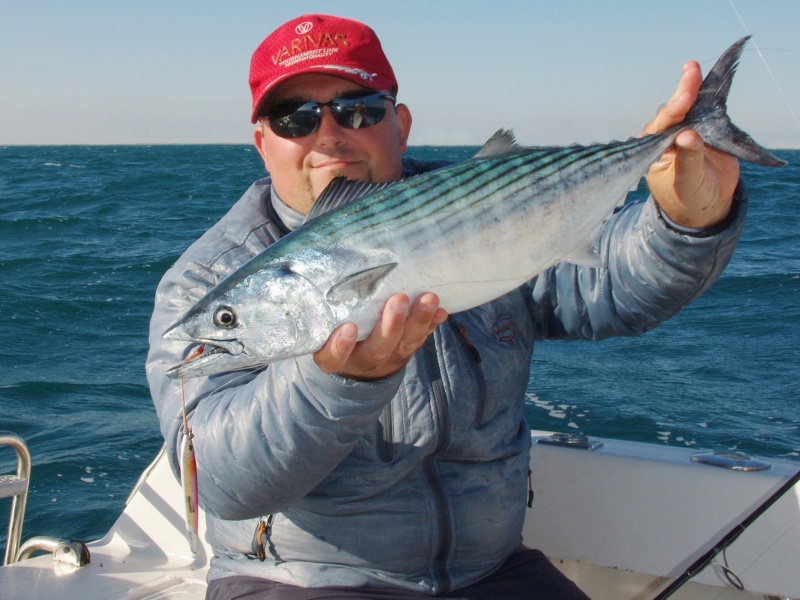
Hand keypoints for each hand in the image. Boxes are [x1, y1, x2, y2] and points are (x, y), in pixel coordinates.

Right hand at [313, 293, 447, 379]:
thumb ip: (323, 304)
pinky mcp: (406, 349)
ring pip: (404, 343)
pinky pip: (420, 339)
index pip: (333, 357)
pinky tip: (440, 311)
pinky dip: (431, 324)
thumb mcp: (322, 323)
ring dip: (418, 320)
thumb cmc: (332, 327)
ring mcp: (387, 356)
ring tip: (429, 299)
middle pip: (377, 348)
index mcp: (333, 356)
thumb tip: (328, 258)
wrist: (356, 359)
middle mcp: (361, 359)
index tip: (349, 327)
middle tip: (398, 299)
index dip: (340, 346)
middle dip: (390, 325)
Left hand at [641, 61, 739, 228]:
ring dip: (692, 87)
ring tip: (694, 68)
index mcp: (652, 151)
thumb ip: (688, 160)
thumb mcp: (687, 183)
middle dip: (681, 91)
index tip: (685, 99)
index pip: (660, 127)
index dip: (673, 111)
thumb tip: (688, 136)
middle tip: (691, 69)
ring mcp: (684, 132)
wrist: (707, 205)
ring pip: (688, 107)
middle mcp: (664, 138)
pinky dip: (707, 95)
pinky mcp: (702, 130)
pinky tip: (710, 79)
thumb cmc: (688, 198)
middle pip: (673, 111)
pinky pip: (704, 110)